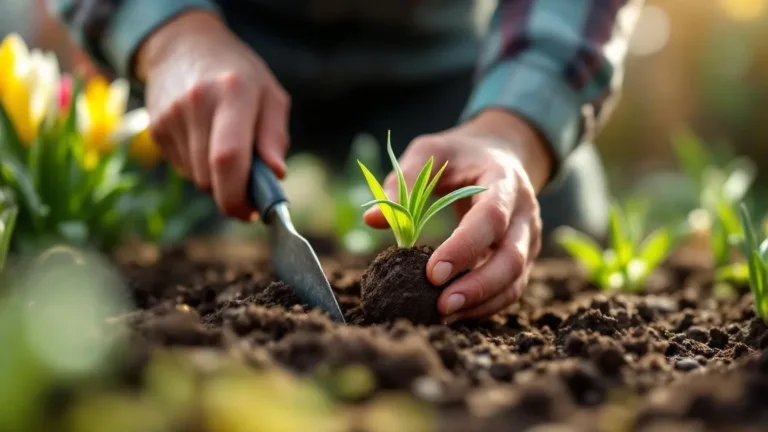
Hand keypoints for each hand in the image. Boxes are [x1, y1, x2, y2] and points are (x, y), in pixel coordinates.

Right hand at [135, 11, 289, 219]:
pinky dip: (199, 166)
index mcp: (232, 93)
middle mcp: (197, 103)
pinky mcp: (156, 128)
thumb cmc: (238, 74)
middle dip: (231, 191)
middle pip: (210, 177)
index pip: (228, 158)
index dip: (238, 195)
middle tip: (248, 184)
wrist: (183, 45)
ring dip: (215, 178)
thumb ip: (275, 136)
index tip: (252, 210)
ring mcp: (170, 116)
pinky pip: (182, 168)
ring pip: (196, 178)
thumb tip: (275, 174)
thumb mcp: (270, 95)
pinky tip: (205, 139)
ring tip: (225, 147)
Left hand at [363, 109, 552, 322]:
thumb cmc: (460, 155)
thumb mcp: (430, 152)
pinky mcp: (522, 259)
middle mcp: (524, 213)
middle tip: (440, 305)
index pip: (491, 218)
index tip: (431, 272)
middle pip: (512, 259)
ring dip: (481, 303)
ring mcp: (527, 239)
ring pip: (515, 281)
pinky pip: (510, 289)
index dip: (464, 248)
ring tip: (442, 316)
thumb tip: (374, 219)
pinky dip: (484, 306)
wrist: (502, 153)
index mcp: (504, 181)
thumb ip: (403, 181)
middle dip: (476, 287)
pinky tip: (454, 313)